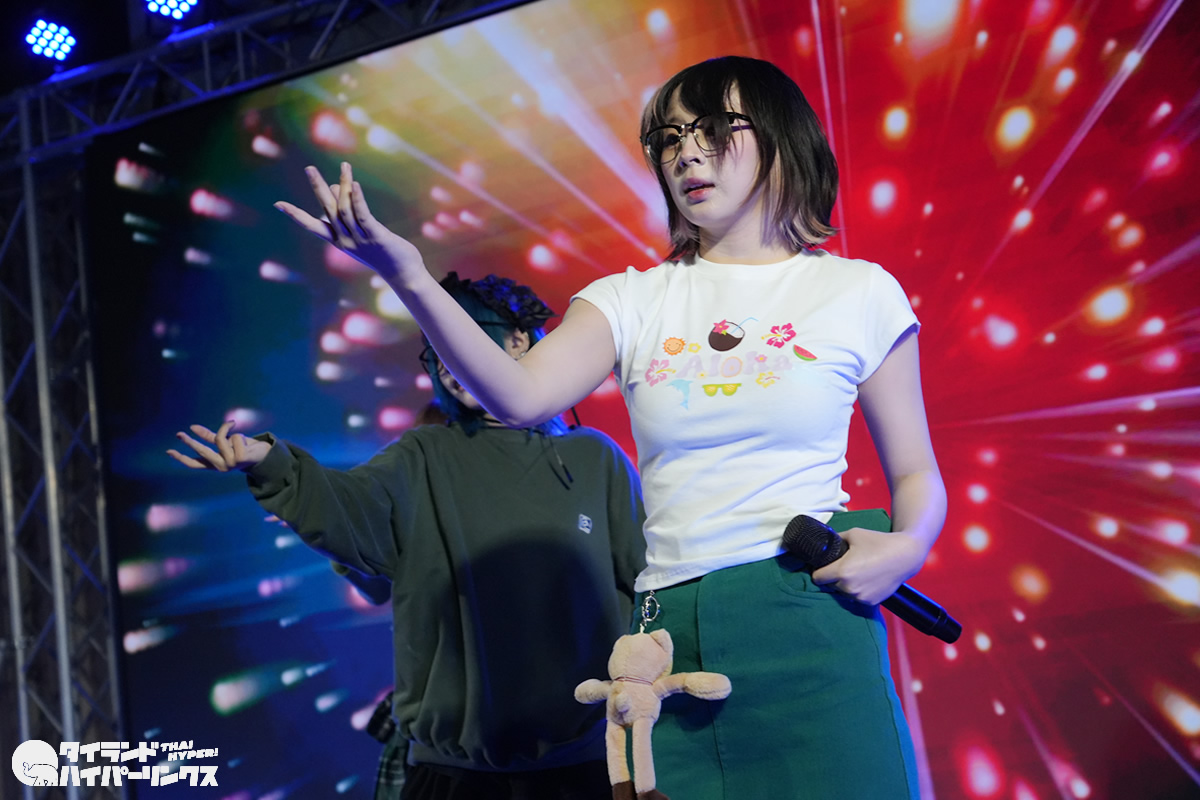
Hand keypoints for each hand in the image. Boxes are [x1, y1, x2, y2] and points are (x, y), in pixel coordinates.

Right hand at [167, 421, 270, 471]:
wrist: (265, 454)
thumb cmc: (244, 448)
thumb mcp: (225, 442)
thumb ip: (209, 436)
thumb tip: (192, 427)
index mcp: (216, 464)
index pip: (195, 463)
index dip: (181, 457)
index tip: (169, 451)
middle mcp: (221, 466)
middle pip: (202, 451)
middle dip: (190, 441)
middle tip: (179, 433)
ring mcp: (230, 464)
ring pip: (221, 439)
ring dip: (229, 431)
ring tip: (237, 434)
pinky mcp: (239, 458)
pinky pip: (234, 437)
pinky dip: (240, 434)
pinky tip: (246, 442)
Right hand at [274, 162, 425, 286]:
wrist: (403, 275)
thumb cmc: (383, 252)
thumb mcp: (361, 234)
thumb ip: (348, 215)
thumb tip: (337, 188)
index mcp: (338, 241)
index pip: (312, 226)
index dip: (296, 215)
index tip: (277, 204)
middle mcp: (345, 240)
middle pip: (327, 210)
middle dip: (318, 188)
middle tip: (310, 168)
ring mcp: (360, 238)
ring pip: (346, 209)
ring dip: (344, 185)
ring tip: (345, 166)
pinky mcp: (376, 235)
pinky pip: (363, 214)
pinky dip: (357, 199)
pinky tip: (354, 184)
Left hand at [810, 527, 926, 605]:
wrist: (905, 555)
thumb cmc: (879, 542)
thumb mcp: (853, 534)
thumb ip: (835, 540)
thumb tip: (824, 543)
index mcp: (842, 571)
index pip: (817, 578)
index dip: (819, 570)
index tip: (823, 566)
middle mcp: (849, 588)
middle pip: (830, 585)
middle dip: (833, 576)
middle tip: (845, 565)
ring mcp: (860, 597)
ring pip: (843, 592)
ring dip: (845, 584)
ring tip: (858, 571)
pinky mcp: (870, 602)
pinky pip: (856, 597)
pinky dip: (857, 590)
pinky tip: (867, 579)